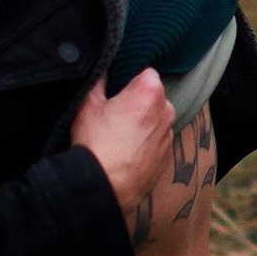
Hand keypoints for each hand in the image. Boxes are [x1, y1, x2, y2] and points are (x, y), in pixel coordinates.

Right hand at [70, 65, 175, 245]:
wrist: (105, 185)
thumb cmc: (96, 143)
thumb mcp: (88, 105)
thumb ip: (98, 81)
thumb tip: (101, 70)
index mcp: (150, 92)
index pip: (146, 73)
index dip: (129, 81)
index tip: (117, 92)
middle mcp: (166, 110)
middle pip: (153, 97)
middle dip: (138, 102)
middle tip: (114, 115)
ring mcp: (168, 135)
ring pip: (156, 120)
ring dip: (143, 124)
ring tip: (119, 137)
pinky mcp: (167, 157)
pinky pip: (157, 142)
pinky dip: (146, 144)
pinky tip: (127, 153)